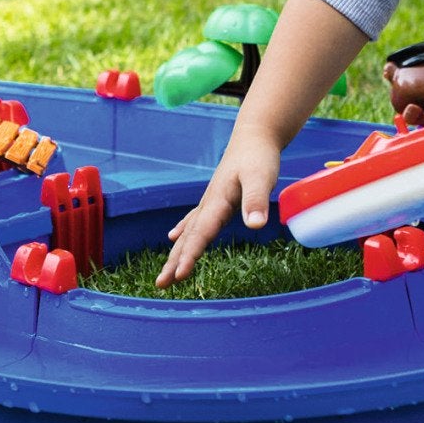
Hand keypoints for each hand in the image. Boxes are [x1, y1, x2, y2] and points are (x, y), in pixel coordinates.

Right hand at [156, 132, 281, 288]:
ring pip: (188, 232)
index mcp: (217, 201)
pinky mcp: (215, 200)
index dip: (190, 255)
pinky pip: (194, 221)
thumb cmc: (258, 157)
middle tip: (162, 284)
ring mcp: (209, 202)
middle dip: (175, 262)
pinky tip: (174, 238)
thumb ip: (256, 201)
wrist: (253, 137)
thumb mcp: (261, 178)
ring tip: (166, 275)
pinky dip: (184, 233)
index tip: (180, 275)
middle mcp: (208, 204)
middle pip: (188, 238)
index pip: (201, 233)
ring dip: (176, 254)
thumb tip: (255, 226)